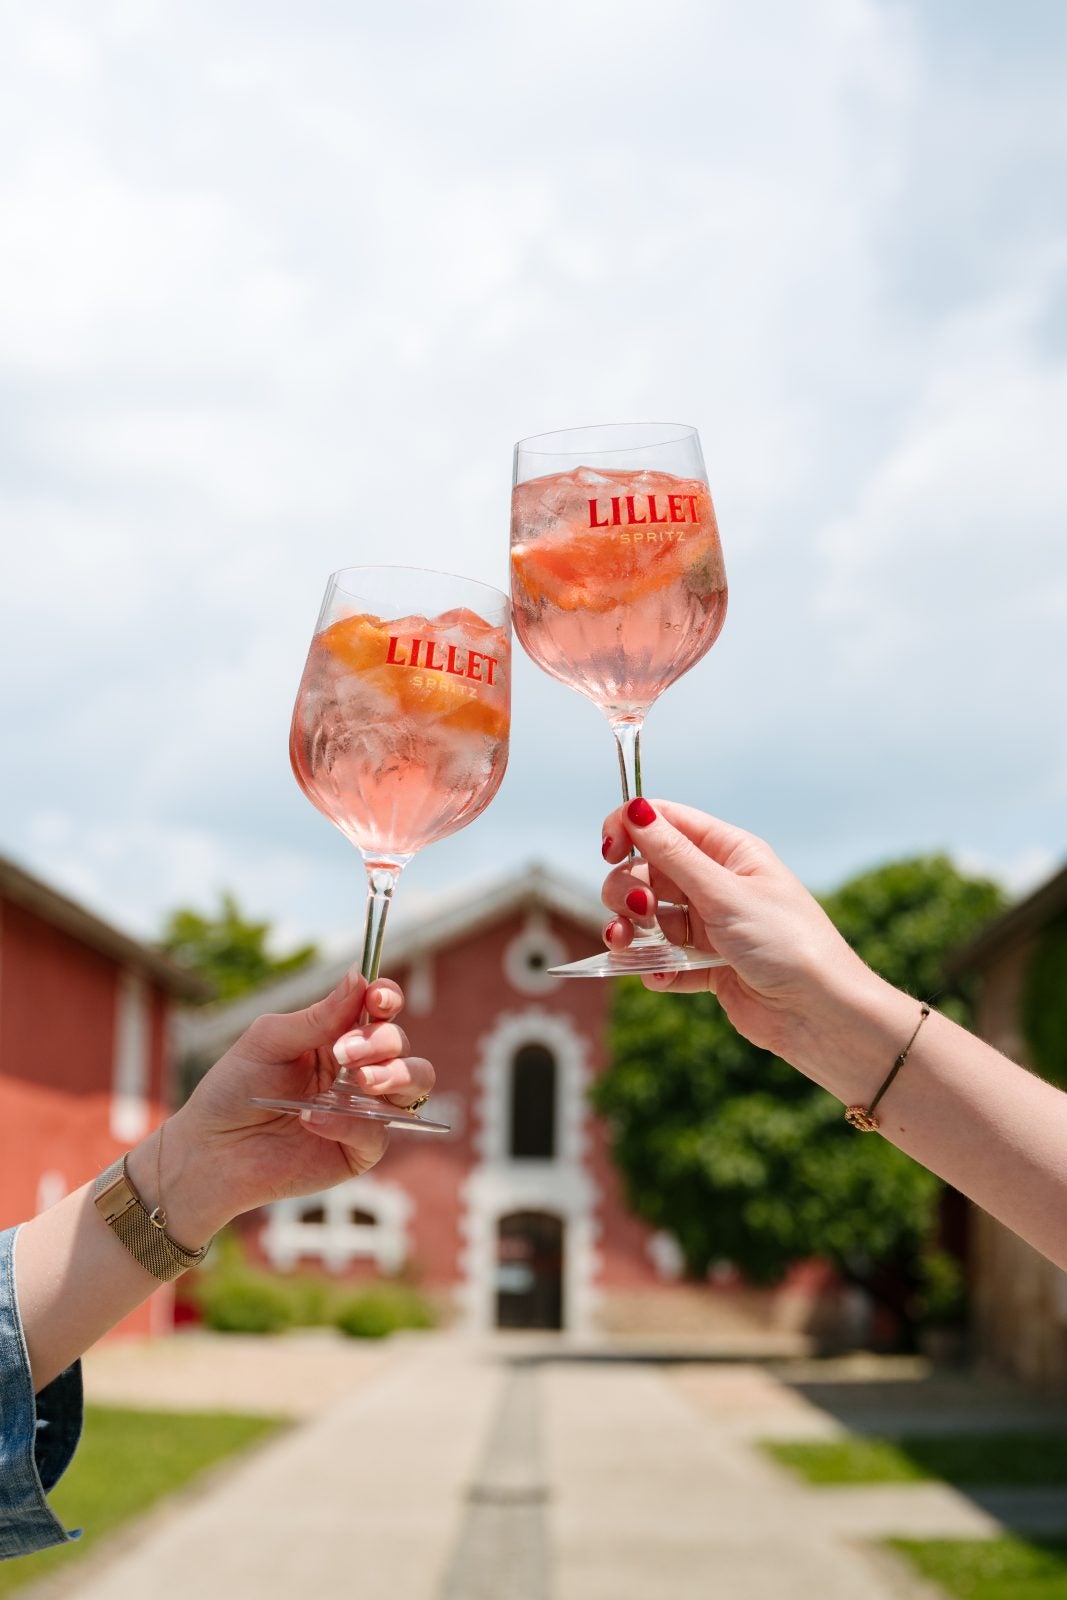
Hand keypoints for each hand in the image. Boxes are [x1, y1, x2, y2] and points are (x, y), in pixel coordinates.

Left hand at [152, 966, 433, 1244]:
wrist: (211, 1150)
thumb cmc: (234, 1089)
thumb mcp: (269, 1040)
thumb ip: (317, 1016)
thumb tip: (359, 976)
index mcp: (338, 1036)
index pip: (380, 1009)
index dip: (387, 998)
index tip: (377, 999)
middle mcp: (358, 1070)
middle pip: (401, 1044)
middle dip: (382, 1042)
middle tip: (344, 1052)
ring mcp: (363, 1109)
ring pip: (415, 1083)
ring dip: (395, 1075)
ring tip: (360, 1081)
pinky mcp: (359, 1149)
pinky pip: (378, 1132)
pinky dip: (350, 1122)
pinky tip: (313, 1119)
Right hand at [600, 798, 873, 1061]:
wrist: (821, 1015)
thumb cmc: (787, 943)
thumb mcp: (725, 893)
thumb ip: (674, 855)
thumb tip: (636, 808)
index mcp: (729, 852)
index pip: (665, 823)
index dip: (629, 830)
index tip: (609, 851)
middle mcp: (716, 884)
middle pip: (646, 871)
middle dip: (626, 890)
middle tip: (636, 911)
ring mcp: (710, 926)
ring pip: (648, 917)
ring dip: (630, 930)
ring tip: (627, 947)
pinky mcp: (707, 966)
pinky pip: (662, 960)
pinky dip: (653, 968)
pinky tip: (662, 978)